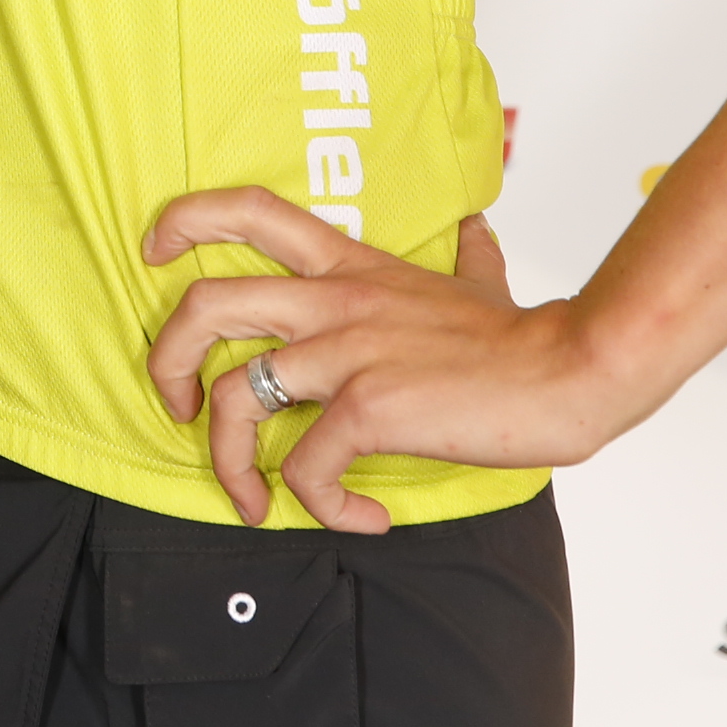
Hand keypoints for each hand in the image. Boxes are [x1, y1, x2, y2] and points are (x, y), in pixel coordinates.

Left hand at [143, 193, 617, 533]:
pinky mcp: (367, 409)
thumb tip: (473, 225)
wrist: (573, 370)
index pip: (250, 209)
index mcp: (350, 268)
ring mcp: (346, 353)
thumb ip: (464, 252)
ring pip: (232, 397)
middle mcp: (334, 301)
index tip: (154, 250)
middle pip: (204, 305)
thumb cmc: (523, 338)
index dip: (186, 221)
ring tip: (254, 499)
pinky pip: (304, 467)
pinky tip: (358, 517)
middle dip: (167, 360)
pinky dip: (316, 504)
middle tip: (178, 407)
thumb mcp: (478, 278)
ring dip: (227, 462)